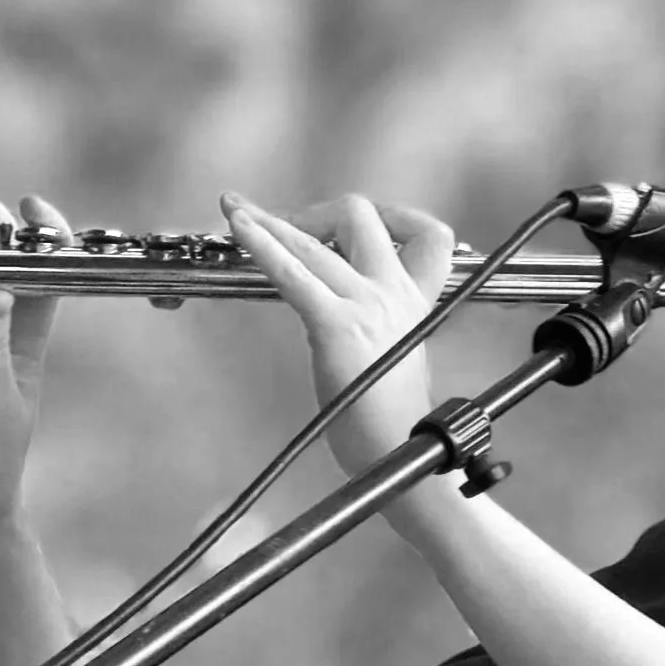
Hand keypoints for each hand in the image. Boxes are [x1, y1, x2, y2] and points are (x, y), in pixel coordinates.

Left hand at [220, 191, 455, 478]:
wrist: (401, 456)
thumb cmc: (394, 423)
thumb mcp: (399, 356)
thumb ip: (382, 321)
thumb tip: (342, 301)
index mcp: (416, 301)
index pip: (429, 234)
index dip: (394, 216)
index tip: (350, 224)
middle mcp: (396, 294)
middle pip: (361, 216)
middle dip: (315, 213)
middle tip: (283, 225)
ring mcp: (369, 306)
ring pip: (315, 241)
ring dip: (270, 220)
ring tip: (235, 209)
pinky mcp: (337, 326)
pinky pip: (294, 273)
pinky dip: (261, 244)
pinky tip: (238, 228)